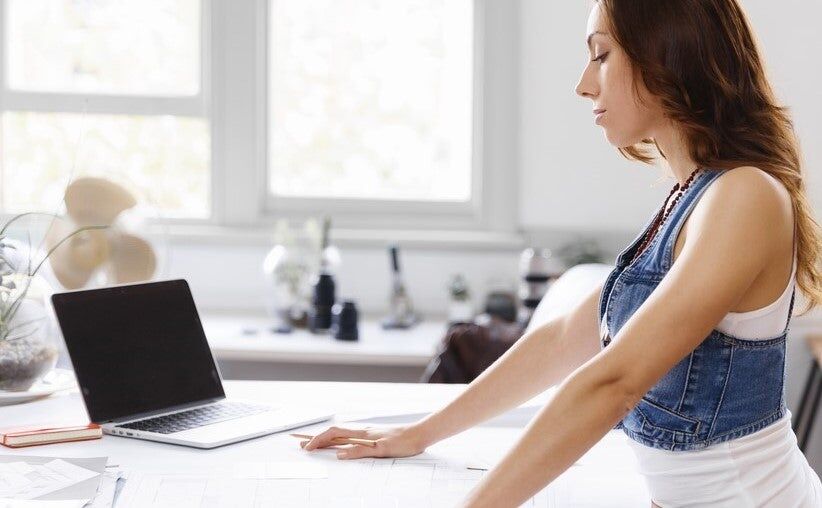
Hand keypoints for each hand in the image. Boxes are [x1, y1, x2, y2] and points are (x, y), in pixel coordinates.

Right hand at [300, 424, 427, 459]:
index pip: (333, 433)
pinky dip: (338, 442)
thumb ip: (359, 452)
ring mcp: (366, 434)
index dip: (318, 440)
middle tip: (302, 445)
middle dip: (317, 439)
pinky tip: (338, 445)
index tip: (307, 448)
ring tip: (315, 445)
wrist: (418, 435)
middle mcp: (361, 431)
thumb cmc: (402, 442)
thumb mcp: (380, 450)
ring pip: (341, 436)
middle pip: (334, 434)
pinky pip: (349, 439)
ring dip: (326, 440)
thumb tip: (338, 455)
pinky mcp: (372, 438)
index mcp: (361, 433)